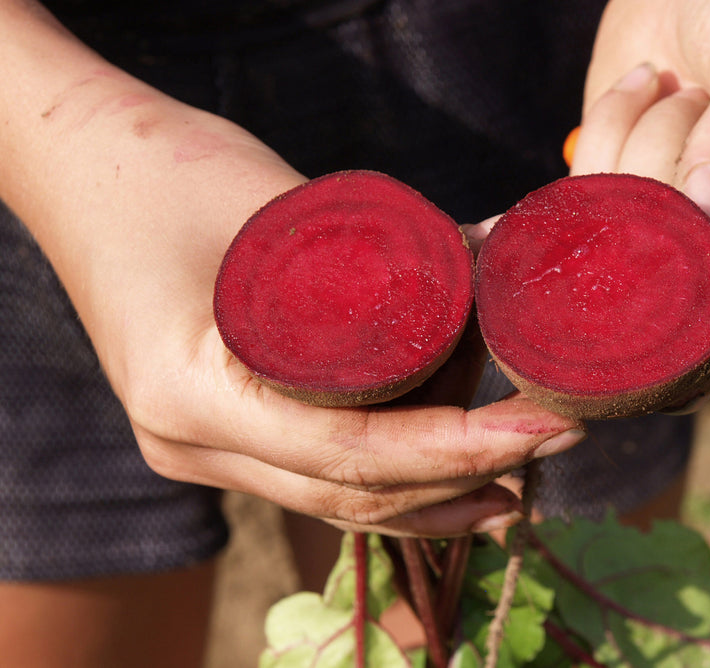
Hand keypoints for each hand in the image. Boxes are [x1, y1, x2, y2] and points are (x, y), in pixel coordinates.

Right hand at [0, 3, 583, 537]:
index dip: (458, 448)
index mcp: (190, 393)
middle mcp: (188, 442)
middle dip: (461, 477)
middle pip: (349, 492)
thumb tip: (503, 260)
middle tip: (553, 443)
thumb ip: (381, 248)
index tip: (543, 426)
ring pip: (332, 500)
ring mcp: (197, 446)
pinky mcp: (217, 431)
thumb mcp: (279, 206)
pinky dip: (385, 482)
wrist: (85, 173)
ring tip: (515, 482)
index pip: (350, 452)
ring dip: (429, 497)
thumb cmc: (168, 171)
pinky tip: (442, 480)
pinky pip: (312, 477)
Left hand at [571, 0, 709, 408]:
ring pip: (640, 256)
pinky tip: (634, 90)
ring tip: (666, 82)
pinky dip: (596, 157)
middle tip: (650, 197)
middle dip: (673, 250)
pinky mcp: (630, 216)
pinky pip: (594, 220)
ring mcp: (688, 234)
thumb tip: (705, 211)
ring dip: (639, 154)